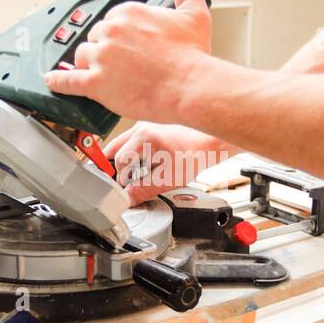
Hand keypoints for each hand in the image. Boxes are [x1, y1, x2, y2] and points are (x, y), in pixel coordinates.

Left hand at [43, 0, 212, 121]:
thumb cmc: (190, 56)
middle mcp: (111, 31)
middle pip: (95, 37)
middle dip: (104, 48)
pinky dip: (58, 80)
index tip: (127, 43)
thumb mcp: (194, 14)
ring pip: (82, 57)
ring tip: (100, 73)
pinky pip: (68, 80)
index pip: (111, 19)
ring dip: (89, 64)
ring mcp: (101, 57)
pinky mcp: (95, 83)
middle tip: (119, 61)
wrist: (187, 86)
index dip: (118, 33)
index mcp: (129, 13)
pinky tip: (53, 80)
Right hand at [104, 123, 233, 204]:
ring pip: (121, 143)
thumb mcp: (168, 179)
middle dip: (118, 166)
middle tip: (126, 179)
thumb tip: (127, 198)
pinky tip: (144, 162)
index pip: (120, 160)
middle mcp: (141, 126)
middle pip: (114, 148)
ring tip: (137, 171)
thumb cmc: (193, 156)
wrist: (208, 144)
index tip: (128, 187)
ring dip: (124, 159)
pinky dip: (133, 152)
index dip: (123, 178)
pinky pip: (132, 140)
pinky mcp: (149, 126)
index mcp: (144, 137)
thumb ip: (144, 190)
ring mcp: (144, 124)